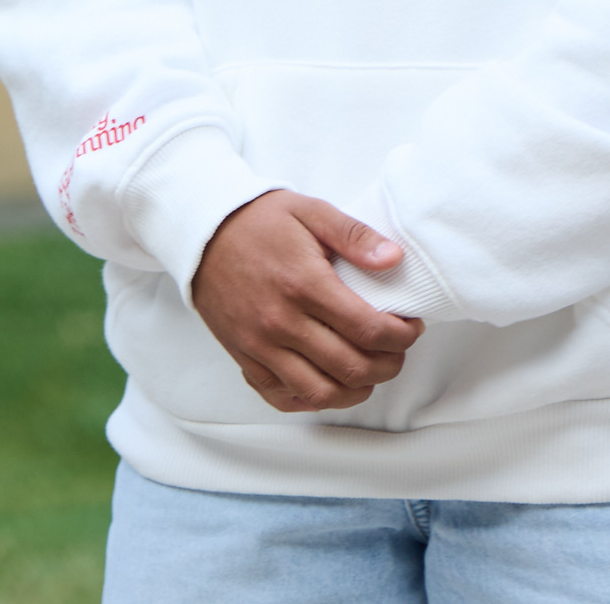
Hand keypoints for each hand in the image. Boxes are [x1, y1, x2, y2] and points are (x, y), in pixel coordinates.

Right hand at [193, 189, 426, 412]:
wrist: (200, 232)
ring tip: (368, 369)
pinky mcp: (244, 358)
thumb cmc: (257, 220)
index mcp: (303, 284)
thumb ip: (354, 235)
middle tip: (395, 349)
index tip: (409, 326)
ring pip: (323, 393)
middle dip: (389, 364)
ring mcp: (260, 345)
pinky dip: (313, 399)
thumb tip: (394, 259)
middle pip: (353, 368)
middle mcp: (281, 322)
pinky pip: (284, 397)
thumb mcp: (309, 211)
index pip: (369, 330)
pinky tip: (328, 381)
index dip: (402, 336)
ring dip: (357, 389)